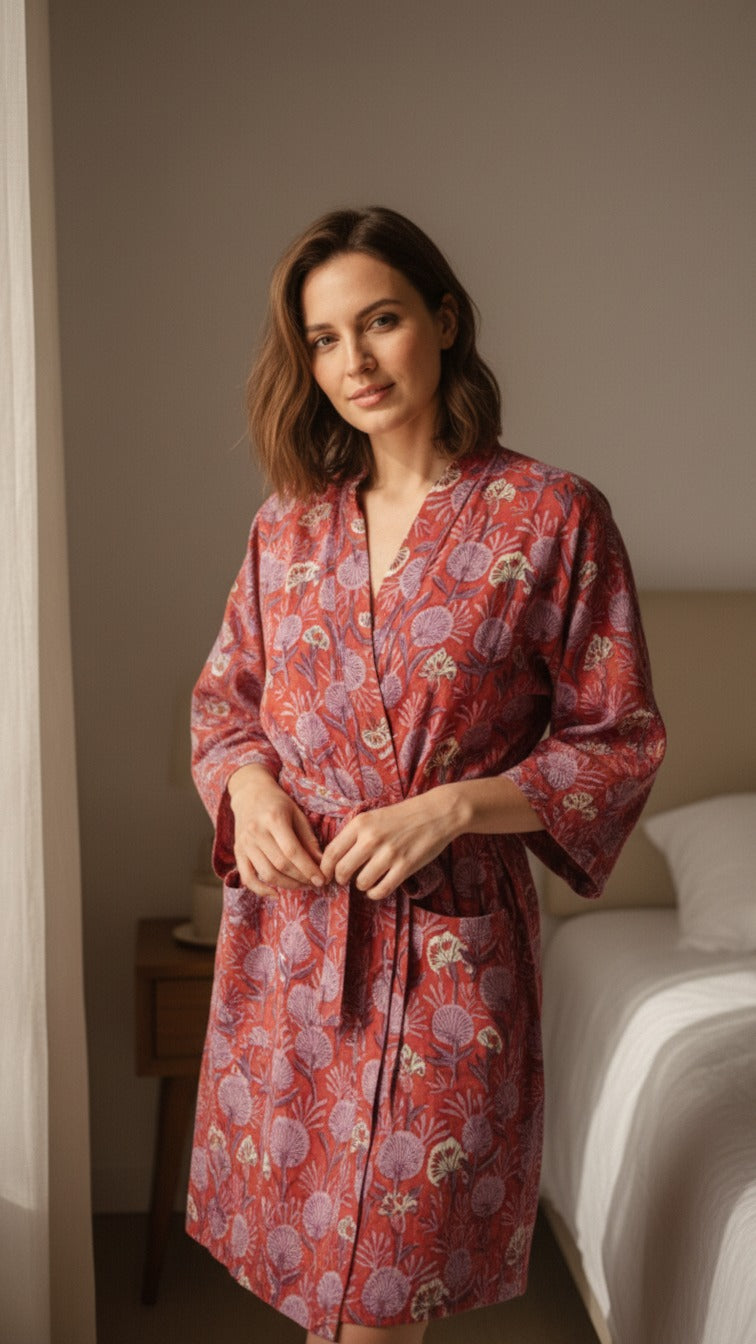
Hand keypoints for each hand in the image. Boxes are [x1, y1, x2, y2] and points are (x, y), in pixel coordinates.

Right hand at [228, 765, 323, 896]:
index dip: (308, 868)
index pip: (293, 851)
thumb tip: (321, 863)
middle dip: (301, 878)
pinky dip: (260, 890)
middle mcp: (256, 832)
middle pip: (280, 865)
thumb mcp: (297, 814)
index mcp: (274, 819)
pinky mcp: (238, 852)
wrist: (249, 793)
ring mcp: (245, 843)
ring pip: (266, 874)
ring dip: (287, 885)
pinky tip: (276, 894)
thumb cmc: (277, 803)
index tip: (322, 879)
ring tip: (302, 886)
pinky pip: (247, 877)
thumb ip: (308, 838)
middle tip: (315, 884)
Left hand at [319, 789, 461, 901]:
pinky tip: (377, 887)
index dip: (325, 869)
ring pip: (361, 883)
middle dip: (341, 879)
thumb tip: (334, 859)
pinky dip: (375, 893)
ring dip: (361, 885)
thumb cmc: (402, 816)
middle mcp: (371, 838)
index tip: (327, 875)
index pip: (331, 853)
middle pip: (342, 871)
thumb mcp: (373, 816)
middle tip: (345, 880)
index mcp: (360, 823)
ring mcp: (389, 854)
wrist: (436, 813)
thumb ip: (354, 834)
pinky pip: (381, 890)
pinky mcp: (405, 867)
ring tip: (367, 879)